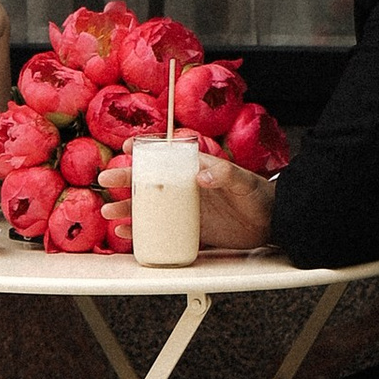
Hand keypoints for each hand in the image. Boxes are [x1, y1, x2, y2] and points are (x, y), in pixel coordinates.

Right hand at [95, 149, 276, 251]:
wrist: (272, 223)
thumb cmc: (259, 196)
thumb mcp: (244, 182)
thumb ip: (225, 174)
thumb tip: (202, 174)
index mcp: (197, 168)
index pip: (167, 154)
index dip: (146, 148)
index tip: (127, 146)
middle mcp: (188, 187)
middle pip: (151, 181)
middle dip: (126, 179)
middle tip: (106, 179)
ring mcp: (187, 209)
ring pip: (151, 206)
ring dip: (129, 207)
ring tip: (110, 210)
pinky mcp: (191, 230)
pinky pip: (161, 229)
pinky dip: (143, 231)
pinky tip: (128, 233)